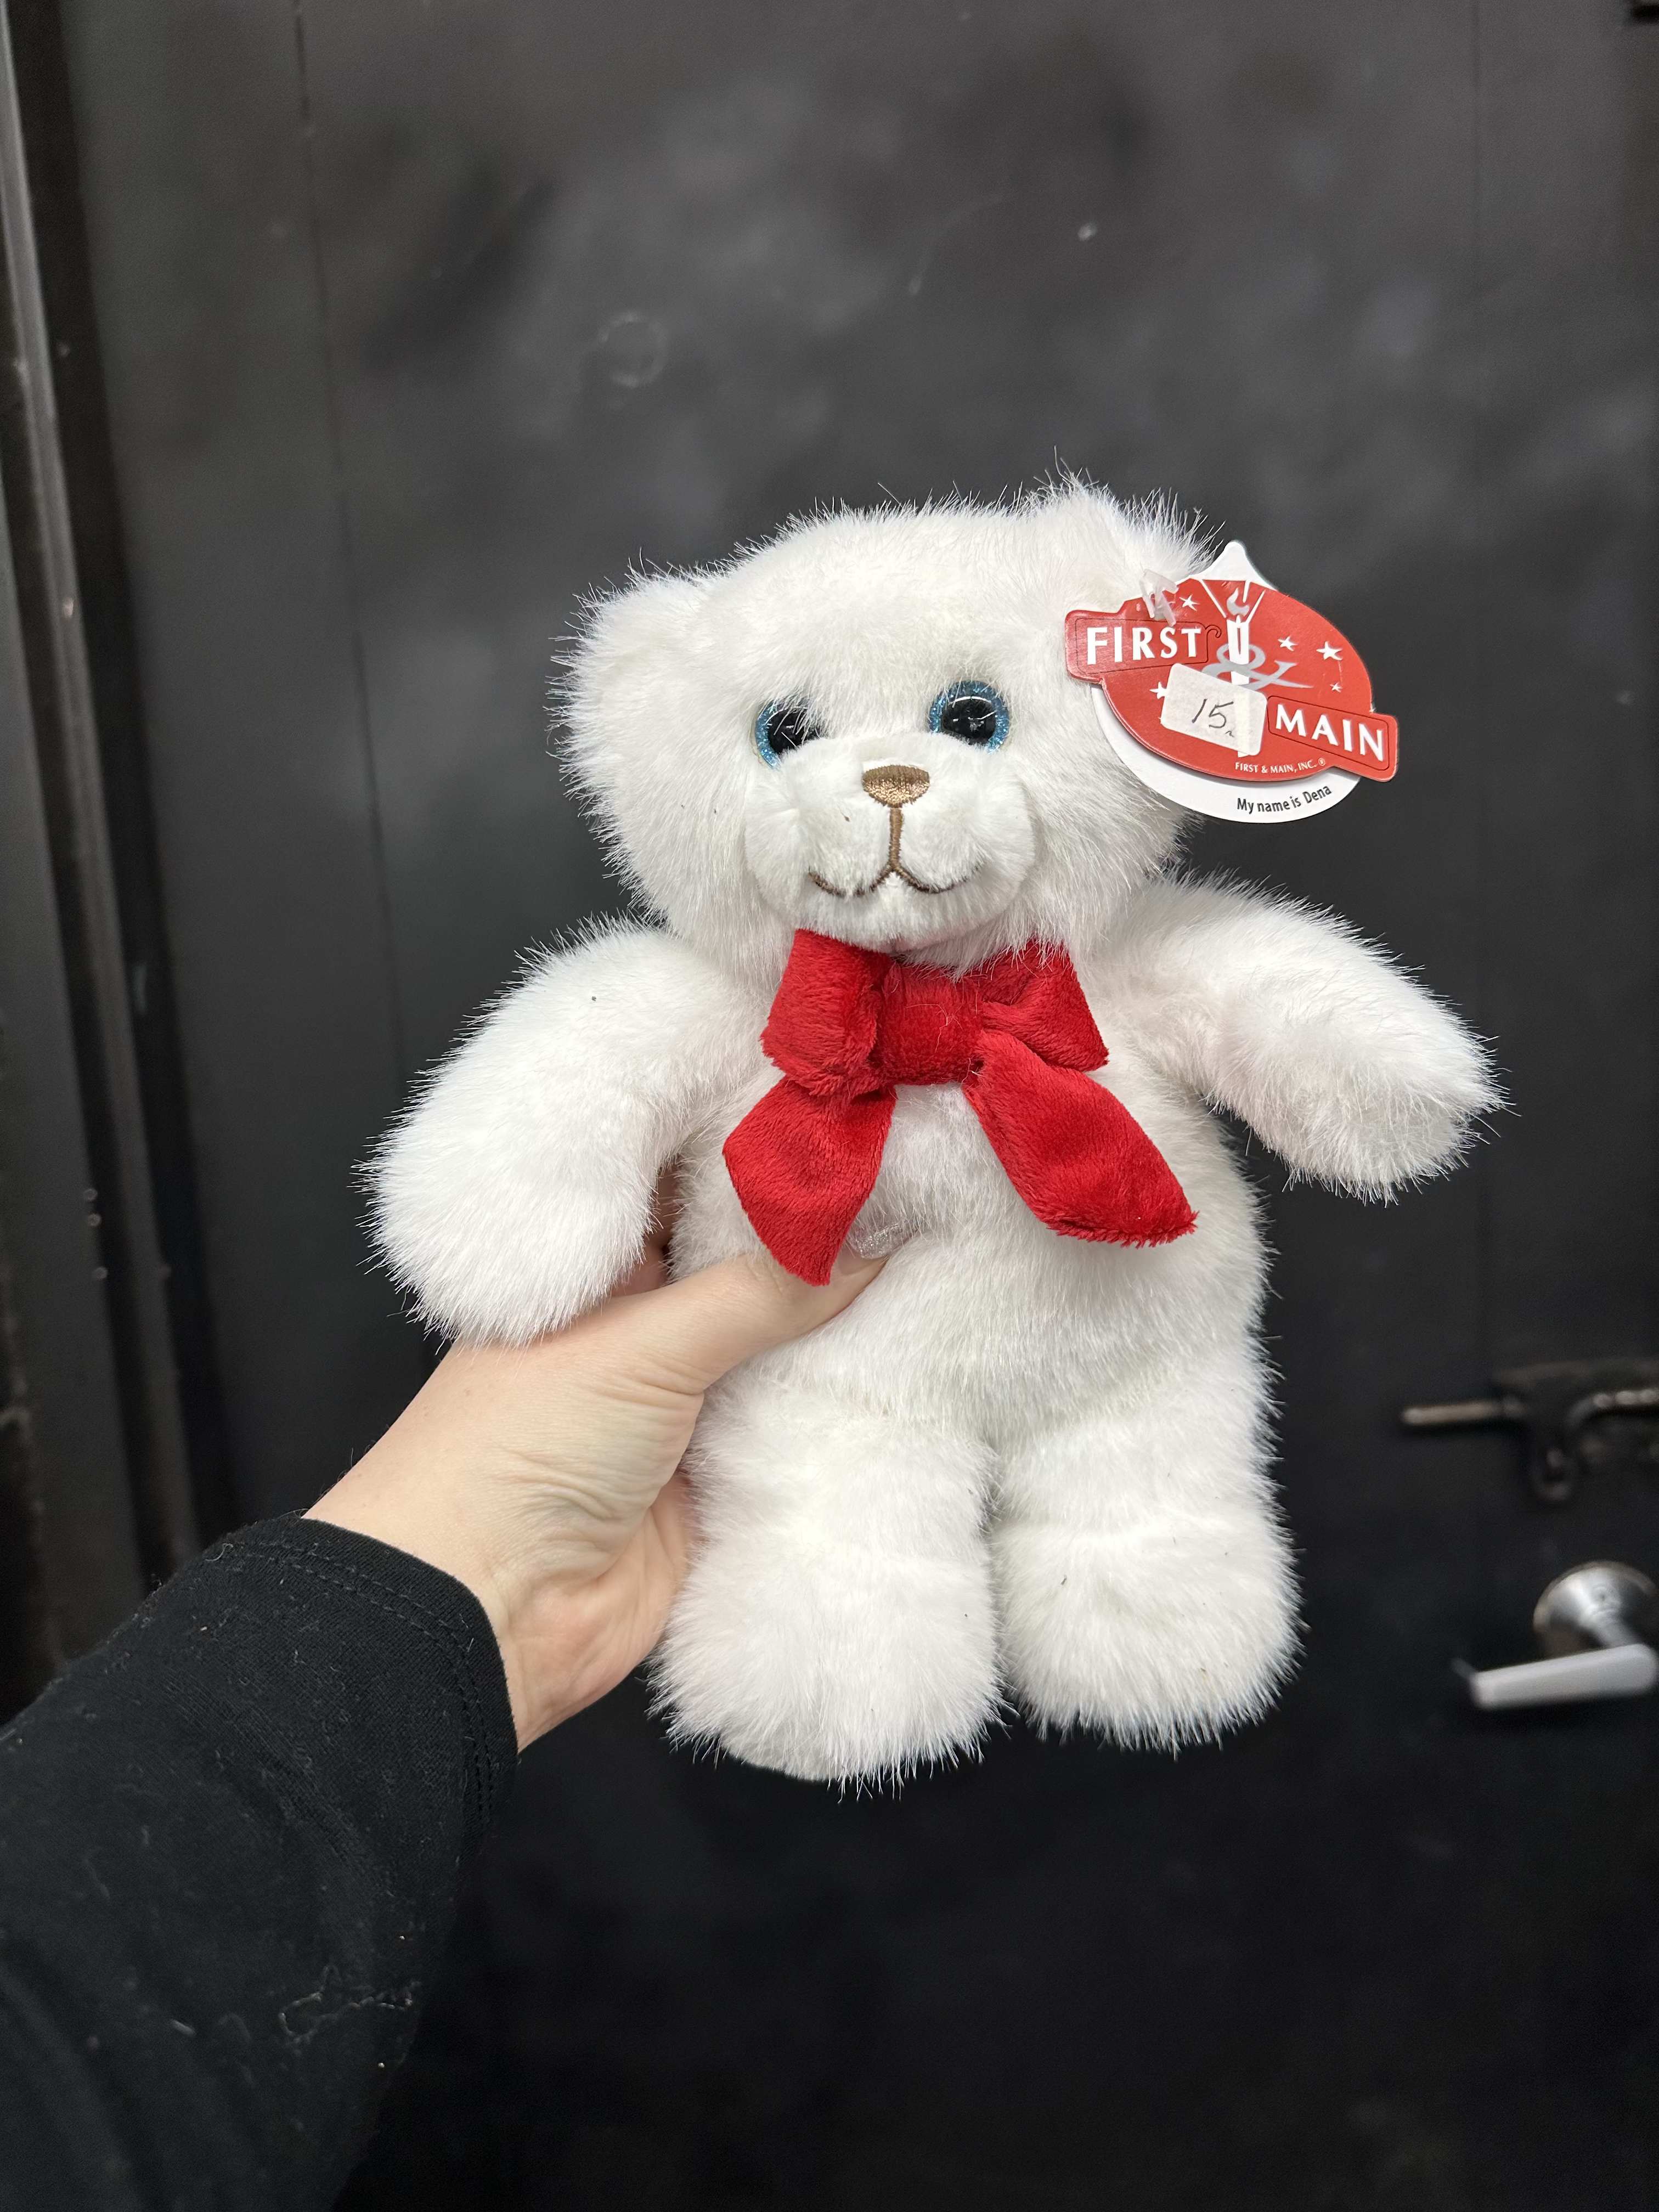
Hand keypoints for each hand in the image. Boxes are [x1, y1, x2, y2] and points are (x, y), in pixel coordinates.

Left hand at [307, 1216, 884, 1746]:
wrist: (489, 1615)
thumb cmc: (516, 1453)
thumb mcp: (642, 1345)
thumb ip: (761, 1291)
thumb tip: (865, 1239)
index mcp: (594, 1272)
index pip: (685, 1192)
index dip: (757, 1162)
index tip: (846, 1129)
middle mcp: (636, 1330)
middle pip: (743, 1270)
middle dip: (816, 1242)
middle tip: (913, 1189)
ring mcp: (677, 1406)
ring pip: (777, 1348)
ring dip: (837, 1323)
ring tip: (931, 1258)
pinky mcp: (714, 1480)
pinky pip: (792, 1427)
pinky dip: (840, 1405)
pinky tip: (910, 1365)